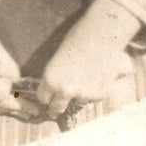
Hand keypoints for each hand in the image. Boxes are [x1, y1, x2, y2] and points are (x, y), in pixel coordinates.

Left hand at [35, 0, 140, 119]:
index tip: (47, 99)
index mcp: (50, 79)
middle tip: (56, 111)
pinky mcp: (100, 95)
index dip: (46, 97)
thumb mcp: (59, 58)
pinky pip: (95, 98)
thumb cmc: (78, 38)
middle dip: (56, 108)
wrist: (102, 34)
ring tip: (85, 80)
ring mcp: (83, 95)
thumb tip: (56, 87)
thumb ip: (58, 75)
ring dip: (80, 95)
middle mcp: (65, 91)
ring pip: (79, 102)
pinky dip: (96, 91)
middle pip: (57, 108)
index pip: (43, 97)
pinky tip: (99, 75)